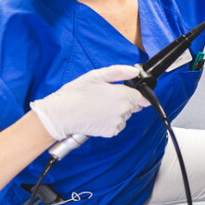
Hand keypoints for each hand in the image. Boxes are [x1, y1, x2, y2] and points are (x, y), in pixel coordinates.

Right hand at [29, 65, 149, 140]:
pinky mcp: (111, 132)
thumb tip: (135, 72)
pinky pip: (117, 125)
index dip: (136, 94)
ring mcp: (118, 122)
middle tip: (106, 97)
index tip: (129, 93)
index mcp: (123, 95)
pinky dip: (111, 121)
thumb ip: (119, 72)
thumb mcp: (97, 75)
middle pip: (133, 106)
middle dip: (125, 101)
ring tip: (99, 106)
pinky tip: (98, 115)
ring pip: (125, 116)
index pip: (142, 97)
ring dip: (117, 112)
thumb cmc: (76, 93)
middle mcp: (124, 110)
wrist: (61, 114)